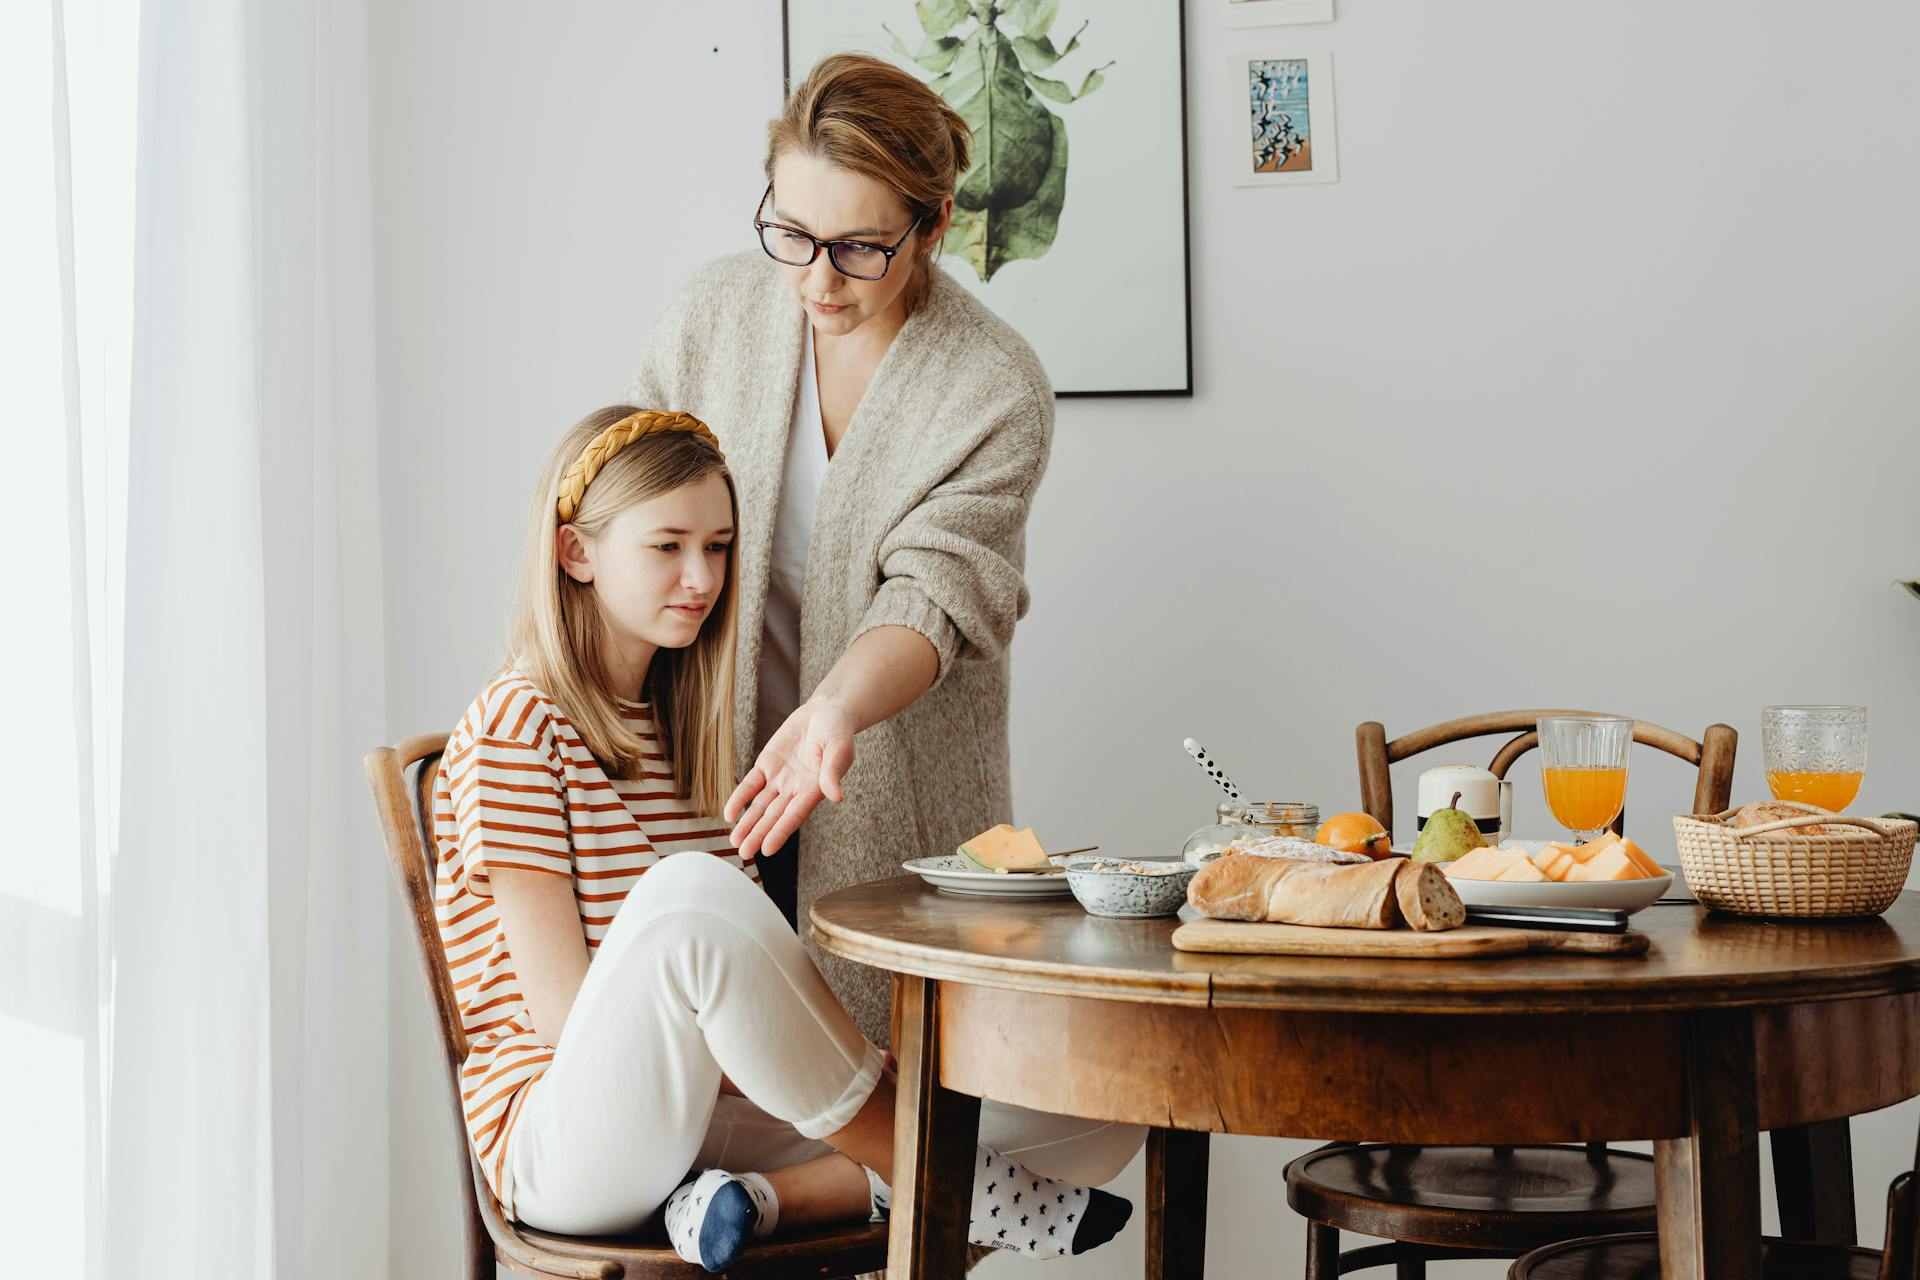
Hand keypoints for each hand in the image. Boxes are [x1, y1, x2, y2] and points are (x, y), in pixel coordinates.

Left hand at [725, 696, 855, 860]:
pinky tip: (729, 814)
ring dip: (748, 823)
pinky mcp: (767, 764)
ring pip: (760, 805)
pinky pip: (751, 784)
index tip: (767, 849)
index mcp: (815, 789)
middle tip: (745, 853)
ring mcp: (780, 778)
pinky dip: (740, 798)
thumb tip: (836, 797)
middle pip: (774, 815)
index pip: (795, 815)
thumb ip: (834, 771)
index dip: (780, 832)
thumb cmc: (838, 731)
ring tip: (735, 841)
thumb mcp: (840, 747)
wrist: (825, 712)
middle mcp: (795, 789)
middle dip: (759, 834)